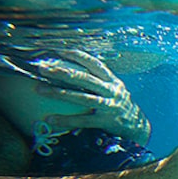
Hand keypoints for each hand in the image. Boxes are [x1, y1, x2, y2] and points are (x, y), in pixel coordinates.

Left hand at [34, 49, 150, 144]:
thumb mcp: (115, 90)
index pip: (94, 63)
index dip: (77, 56)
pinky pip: (83, 120)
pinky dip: (65, 120)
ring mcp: (110, 106)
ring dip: (59, 93)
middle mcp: (111, 91)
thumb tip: (75, 72)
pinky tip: (50, 119)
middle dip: (61, 72)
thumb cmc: (121, 107)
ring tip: (39, 89)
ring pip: (82, 97)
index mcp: (112, 81)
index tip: (59, 51)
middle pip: (84, 78)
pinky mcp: (106, 122)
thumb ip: (100, 82)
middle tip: (42, 68)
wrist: (139, 127)